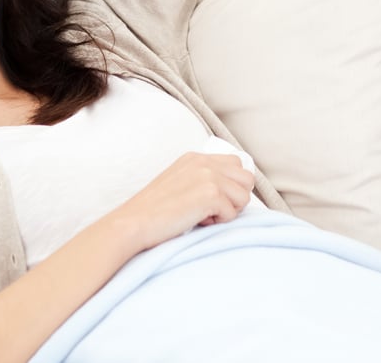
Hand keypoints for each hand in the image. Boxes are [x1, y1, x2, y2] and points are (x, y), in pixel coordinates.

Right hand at [109, 152, 254, 252]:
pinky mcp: (210, 193)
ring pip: (243, 197)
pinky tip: (195, 221)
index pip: (235, 165)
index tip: (212, 200)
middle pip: (246, 178)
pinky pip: (232, 213)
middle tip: (211, 210)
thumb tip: (231, 191)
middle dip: (235, 198)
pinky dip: (217, 223)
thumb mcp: (178, 183)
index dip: (230, 187)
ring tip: (200, 215)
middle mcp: (203, 162)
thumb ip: (202, 179)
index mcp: (195, 158)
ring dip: (227, 211)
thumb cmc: (153, 212)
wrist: (133, 223)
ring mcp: (207, 176)